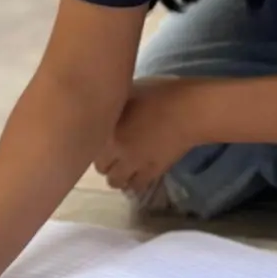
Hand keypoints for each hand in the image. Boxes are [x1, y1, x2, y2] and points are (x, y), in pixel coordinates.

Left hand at [96, 76, 203, 197]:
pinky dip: (133, 183)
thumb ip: (111, 104)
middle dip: (104, 161)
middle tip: (111, 152)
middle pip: (100, 167)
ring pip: (115, 182)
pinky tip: (136, 174)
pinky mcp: (153, 172)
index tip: (98, 138)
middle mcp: (117, 150)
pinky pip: (136, 186)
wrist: (189, 109)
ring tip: (123, 166)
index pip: (88, 146)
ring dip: (116, 175)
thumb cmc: (159, 94)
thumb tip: (101, 107)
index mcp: (107, 129)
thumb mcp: (128, 91)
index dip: (92, 143)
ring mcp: (135, 164)